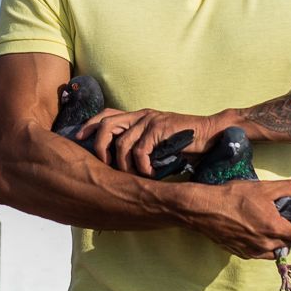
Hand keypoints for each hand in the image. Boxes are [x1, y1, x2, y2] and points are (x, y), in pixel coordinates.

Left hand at [78, 107, 216, 176]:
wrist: (211, 134)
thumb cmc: (186, 141)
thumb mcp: (158, 140)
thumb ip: (141, 144)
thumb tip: (120, 162)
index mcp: (139, 116)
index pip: (106, 114)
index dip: (89, 125)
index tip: (79, 139)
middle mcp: (142, 115)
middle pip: (107, 125)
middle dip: (100, 147)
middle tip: (105, 166)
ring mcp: (151, 120)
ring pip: (122, 142)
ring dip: (124, 164)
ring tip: (134, 176)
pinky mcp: (160, 128)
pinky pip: (140, 150)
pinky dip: (141, 165)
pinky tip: (150, 173)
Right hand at [181, 179, 290, 258]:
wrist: (205, 209)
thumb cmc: (233, 196)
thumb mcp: (263, 187)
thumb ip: (286, 189)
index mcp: (274, 228)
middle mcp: (266, 245)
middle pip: (290, 242)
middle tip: (283, 217)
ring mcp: (254, 252)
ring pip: (277, 250)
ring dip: (278, 239)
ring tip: (269, 224)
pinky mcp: (243, 254)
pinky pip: (262, 253)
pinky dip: (264, 244)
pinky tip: (255, 230)